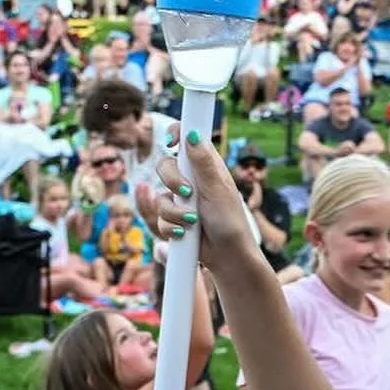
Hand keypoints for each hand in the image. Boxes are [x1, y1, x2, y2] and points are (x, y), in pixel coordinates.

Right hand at [137, 138, 262, 278]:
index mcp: (205, 166)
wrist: (227, 255)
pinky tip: (185, 233)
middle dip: (171, 180)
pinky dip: (171, 226)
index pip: (185, 140)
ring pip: (159, 196)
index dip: (175, 135)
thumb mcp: (218, 189)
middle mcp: (191, 180)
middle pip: (164, 166)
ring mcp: (181, 200)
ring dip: (174, 211)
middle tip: (187, 192)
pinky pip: (160, 218)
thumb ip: (203, 162)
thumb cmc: (230, 221)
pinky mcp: (175, 219)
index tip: (171, 142)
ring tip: (193, 221)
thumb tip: (193, 134)